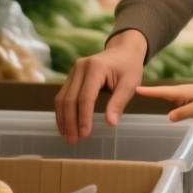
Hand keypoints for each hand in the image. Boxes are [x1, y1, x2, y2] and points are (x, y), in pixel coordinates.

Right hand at [55, 30, 147, 144]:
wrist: (124, 51)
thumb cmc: (129, 68)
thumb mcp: (130, 84)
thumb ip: (119, 103)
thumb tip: (110, 123)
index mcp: (96, 68)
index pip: (86, 97)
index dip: (83, 117)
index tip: (85, 134)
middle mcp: (80, 67)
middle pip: (69, 99)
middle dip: (70, 122)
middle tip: (73, 141)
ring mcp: (73, 71)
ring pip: (62, 98)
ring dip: (63, 119)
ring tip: (67, 136)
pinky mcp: (72, 77)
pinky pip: (63, 95)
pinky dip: (63, 112)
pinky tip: (66, 125)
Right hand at [134, 84, 192, 122]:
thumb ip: (183, 113)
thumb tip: (169, 117)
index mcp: (180, 92)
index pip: (161, 92)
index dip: (148, 91)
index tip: (135, 88)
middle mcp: (178, 92)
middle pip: (163, 96)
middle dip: (151, 94)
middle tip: (136, 92)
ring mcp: (181, 96)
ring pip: (173, 105)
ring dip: (177, 109)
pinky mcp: (184, 100)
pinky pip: (178, 107)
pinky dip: (181, 110)